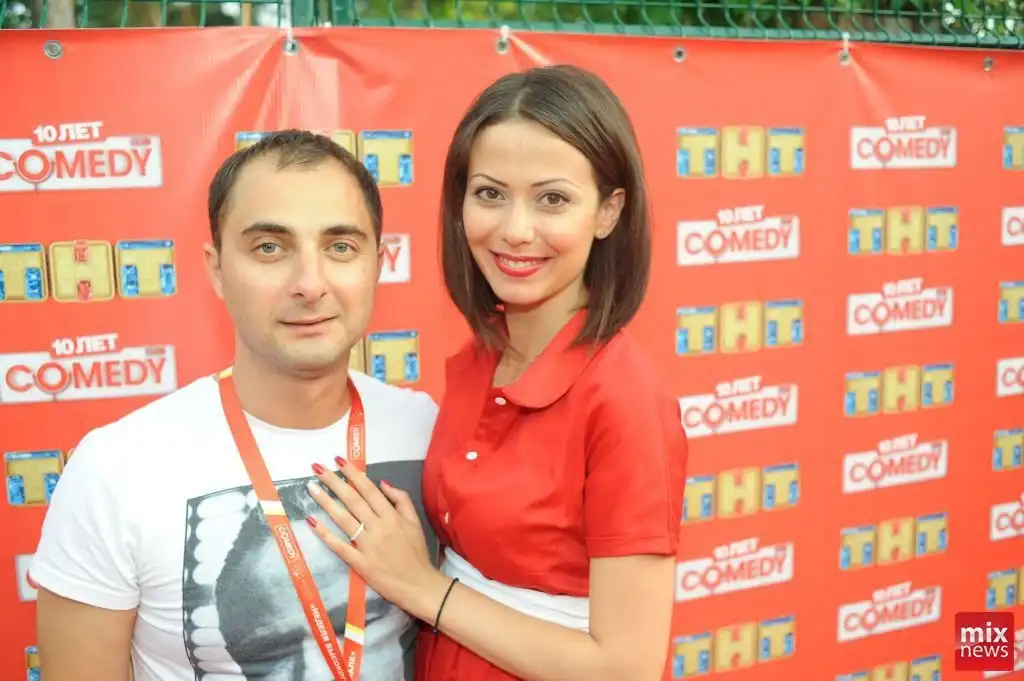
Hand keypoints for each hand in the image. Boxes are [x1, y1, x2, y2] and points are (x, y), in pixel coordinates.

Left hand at [305, 457, 445, 618]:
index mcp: (392, 516)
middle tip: (318, 468)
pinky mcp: (359, 562)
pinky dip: (325, 534)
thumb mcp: (415, 522)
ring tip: (311, 488)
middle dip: (334, 482)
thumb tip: (383, 483)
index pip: (369, 490)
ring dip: (326, 502)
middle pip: (353, 500)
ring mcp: (367, 545)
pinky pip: (339, 546)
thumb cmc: (416, 553)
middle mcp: (378, 527)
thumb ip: (401, 500)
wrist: (418, 585)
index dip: (353, 474)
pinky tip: (312, 521)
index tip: (339, 461)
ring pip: (344, 519)